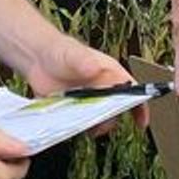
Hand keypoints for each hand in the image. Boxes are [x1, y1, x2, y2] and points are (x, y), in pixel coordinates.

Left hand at [27, 34, 143, 130]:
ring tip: (84, 124)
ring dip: (95, 125)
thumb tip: (95, 69)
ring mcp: (88, 100)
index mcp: (110, 73)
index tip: (141, 121)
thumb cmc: (60, 50)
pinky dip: (80, 128)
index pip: (132, 90)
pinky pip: (82, 124)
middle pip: (117, 110)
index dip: (139, 106)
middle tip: (99, 121)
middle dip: (111, 119)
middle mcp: (102, 88)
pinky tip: (71, 124)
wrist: (37, 58)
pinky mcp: (75, 109)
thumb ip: (84, 61)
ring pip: (100, 119)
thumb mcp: (74, 54)